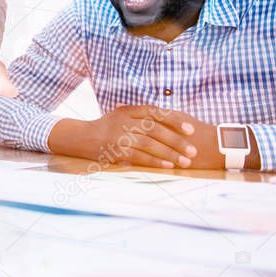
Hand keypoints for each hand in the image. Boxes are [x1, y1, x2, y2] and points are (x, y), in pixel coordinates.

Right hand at [49, 105, 202, 168]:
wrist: (82, 137)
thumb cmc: (106, 127)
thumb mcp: (121, 114)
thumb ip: (140, 113)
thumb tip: (168, 115)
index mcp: (128, 110)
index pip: (155, 112)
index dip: (174, 120)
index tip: (190, 129)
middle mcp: (124, 121)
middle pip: (155, 129)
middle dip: (176, 140)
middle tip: (193, 150)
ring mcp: (119, 136)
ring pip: (149, 144)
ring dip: (170, 153)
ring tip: (185, 161)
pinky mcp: (116, 151)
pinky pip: (140, 156)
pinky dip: (156, 161)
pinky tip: (168, 165)